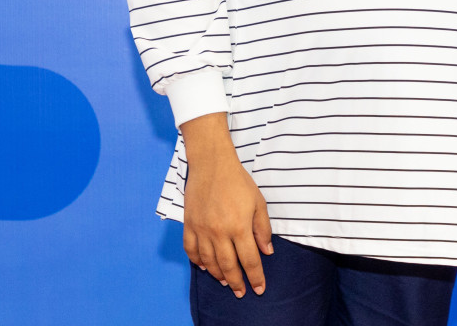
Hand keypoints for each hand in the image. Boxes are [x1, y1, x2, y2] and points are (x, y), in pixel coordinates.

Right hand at [181, 113, 273, 297]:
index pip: (249, 259)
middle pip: (228, 266)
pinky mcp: (189, 224)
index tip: (259, 288)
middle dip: (236, 282)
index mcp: (239, 226)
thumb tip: (266, 251)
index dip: (255, 277)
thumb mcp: (258, 202)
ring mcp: (202, 229)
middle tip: (240, 292)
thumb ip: (262, 229)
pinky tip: (204, 266)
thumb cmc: (238, 181)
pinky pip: (191, 250)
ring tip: (225, 282)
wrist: (212, 164)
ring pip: (209, 261)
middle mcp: (219, 232)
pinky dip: (197, 261)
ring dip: (217, 274)